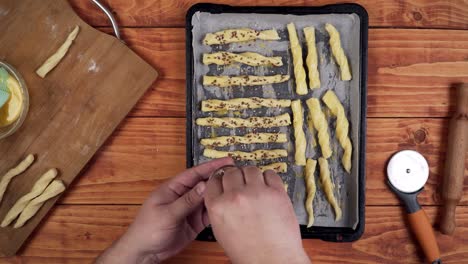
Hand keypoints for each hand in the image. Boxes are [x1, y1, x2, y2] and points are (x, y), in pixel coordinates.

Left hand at [96, 157, 233, 263]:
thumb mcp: (167, 213)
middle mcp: (183, 196)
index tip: (226, 161)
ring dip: (219, 195)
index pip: (194, 173)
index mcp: (173, 188)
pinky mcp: (194, 222)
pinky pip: (208, 214)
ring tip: (235, 190)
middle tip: (237, 175)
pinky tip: (226, 207)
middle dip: (219, 179)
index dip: (210, 166)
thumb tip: (204, 185)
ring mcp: (189, 209)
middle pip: (204, 184)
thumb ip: (187, 200)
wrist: (144, 252)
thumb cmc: (147, 230)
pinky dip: (217, 211)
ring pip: (208, 199)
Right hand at [205, 166, 309, 263]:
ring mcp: (256, 192)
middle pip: (231, 172)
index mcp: (218, 207)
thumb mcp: (221, 231)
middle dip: (236, 177)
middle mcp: (235, 196)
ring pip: (250, 169)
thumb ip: (219, 209)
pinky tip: (268, 187)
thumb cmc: (248, 252)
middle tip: (242, 183)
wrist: (272, 260)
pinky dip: (268, 178)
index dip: (220, 179)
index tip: (225, 179)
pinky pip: (270, 174)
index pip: (214, 180)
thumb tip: (222, 193)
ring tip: (256, 185)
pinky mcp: (276, 192)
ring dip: (252, 175)